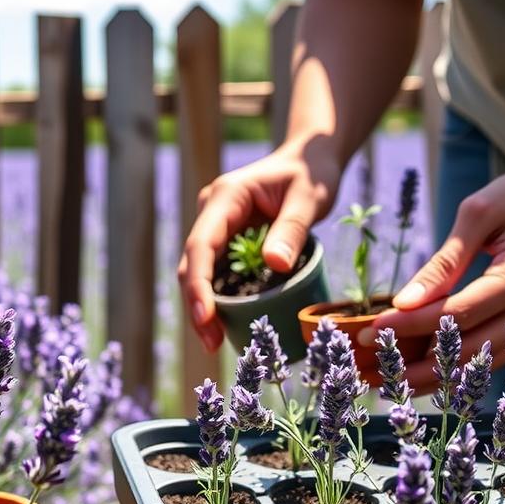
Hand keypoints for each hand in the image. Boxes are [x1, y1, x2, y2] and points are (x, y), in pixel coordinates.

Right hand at [178, 134, 341, 350]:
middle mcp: (213, 213)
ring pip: (199, 272)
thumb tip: (274, 265)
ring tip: (217, 342)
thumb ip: (291, 229)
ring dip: (204, 307)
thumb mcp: (309, 198)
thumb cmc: (311, 174)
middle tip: (213, 343)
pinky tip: (229, 324)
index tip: (206, 317)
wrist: (310, 159)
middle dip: (197, 305)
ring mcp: (217, 227)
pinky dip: (218, 299)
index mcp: (225, 198)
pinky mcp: (227, 241)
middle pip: (192, 265)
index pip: (201, 245)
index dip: (199, 284)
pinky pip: (216, 273)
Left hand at [369, 153, 504, 390]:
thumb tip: (406, 302)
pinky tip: (423, 370)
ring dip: (434, 376)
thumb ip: (444, 261)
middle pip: (468, 352)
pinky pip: (494, 357)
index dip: (409, 326)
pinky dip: (458, 367)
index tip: (370, 331)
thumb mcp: (479, 212)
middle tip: (370, 370)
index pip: (455, 314)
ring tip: (388, 379)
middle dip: (415, 365)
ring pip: (481, 364)